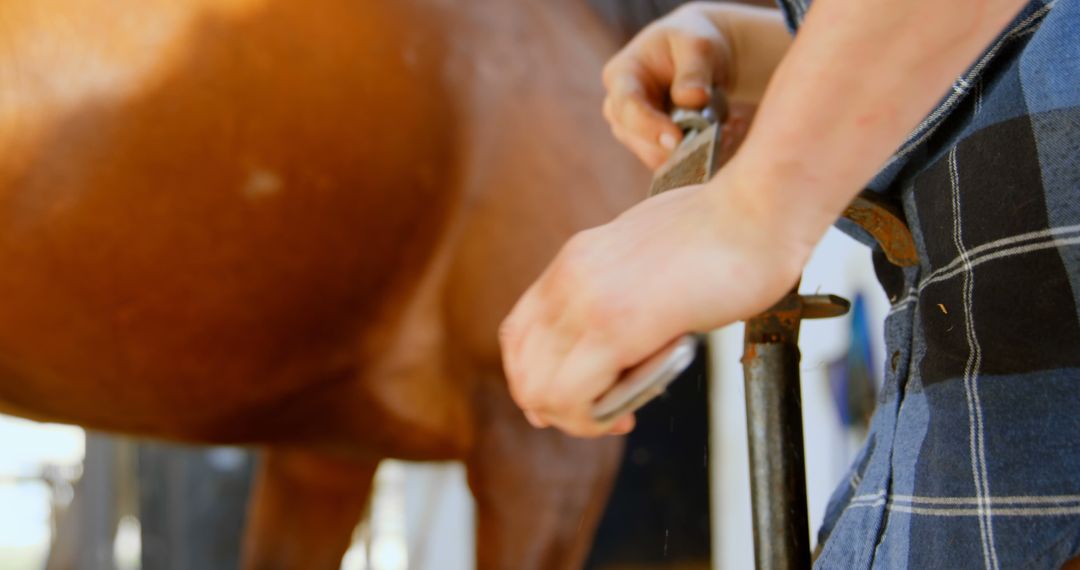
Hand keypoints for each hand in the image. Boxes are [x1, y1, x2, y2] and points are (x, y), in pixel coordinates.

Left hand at [499, 169, 810, 436]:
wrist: (757, 212)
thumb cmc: (724, 231)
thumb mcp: (648, 253)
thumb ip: (624, 287)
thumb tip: (626, 330)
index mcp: (574, 260)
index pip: (519, 333)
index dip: (537, 376)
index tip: (573, 395)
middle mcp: (569, 279)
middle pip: (522, 367)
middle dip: (554, 406)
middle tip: (599, 415)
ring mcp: (587, 302)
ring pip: (539, 388)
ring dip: (573, 417)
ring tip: (614, 417)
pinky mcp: (615, 327)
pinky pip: (572, 396)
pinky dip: (591, 420)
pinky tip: (624, 417)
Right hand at [601, 3, 732, 169]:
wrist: (698, 58)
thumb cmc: (692, 43)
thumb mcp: (698, 46)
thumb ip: (694, 71)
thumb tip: (693, 99)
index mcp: (621, 75)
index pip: (627, 107)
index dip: (649, 126)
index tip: (676, 140)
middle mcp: (618, 106)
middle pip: (635, 138)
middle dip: (672, 145)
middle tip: (716, 139)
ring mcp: (631, 129)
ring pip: (653, 155)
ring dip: (688, 152)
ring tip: (726, 133)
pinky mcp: (648, 145)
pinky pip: (668, 162)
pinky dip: (694, 156)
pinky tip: (721, 139)